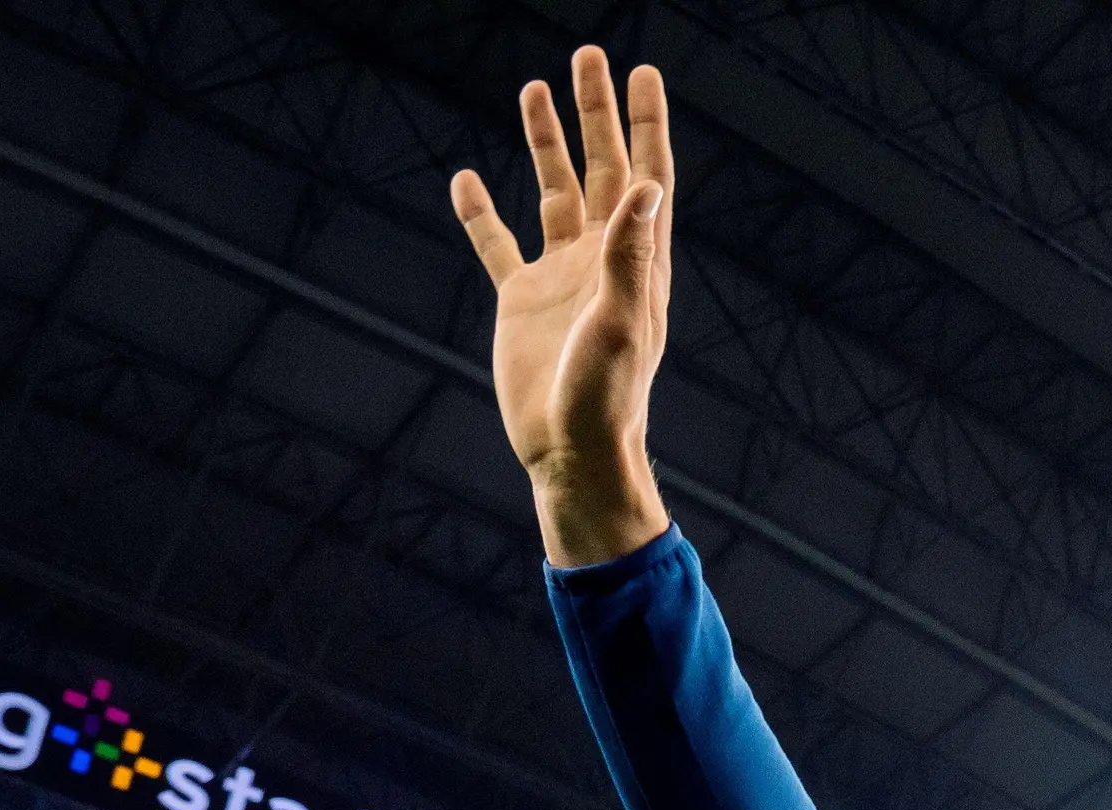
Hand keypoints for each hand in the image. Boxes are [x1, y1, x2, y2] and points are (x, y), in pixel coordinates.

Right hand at [451, 48, 674, 566]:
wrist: (570, 452)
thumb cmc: (608, 397)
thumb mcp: (623, 321)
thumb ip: (629, 252)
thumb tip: (647, 184)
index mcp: (635, 261)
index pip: (646, 175)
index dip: (645, 124)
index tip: (642, 72)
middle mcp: (601, 260)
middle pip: (600, 168)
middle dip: (595, 113)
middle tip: (588, 55)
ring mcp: (559, 278)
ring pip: (552, 193)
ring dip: (545, 143)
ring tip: (533, 89)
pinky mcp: (521, 302)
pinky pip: (498, 244)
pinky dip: (481, 212)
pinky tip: (465, 179)